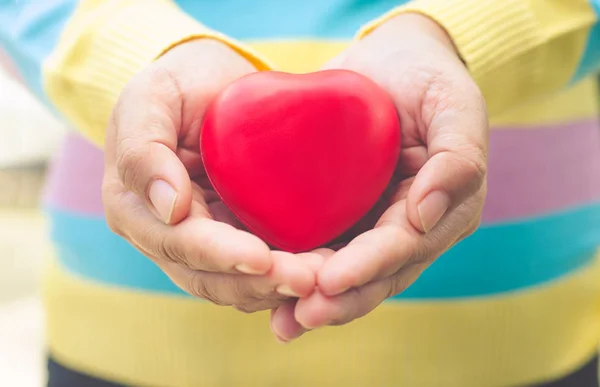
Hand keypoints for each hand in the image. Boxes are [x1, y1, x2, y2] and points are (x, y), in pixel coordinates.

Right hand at [102, 39, 315, 312]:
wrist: (209, 84)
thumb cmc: (177, 84)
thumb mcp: (150, 98)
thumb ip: (143, 149)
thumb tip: (170, 210)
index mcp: (135, 209)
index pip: (178, 243)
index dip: (220, 255)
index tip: (261, 258)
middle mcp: (165, 237)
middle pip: (210, 277)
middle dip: (258, 282)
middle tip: (309, 280)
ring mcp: (202, 243)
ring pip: (235, 284)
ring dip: (277, 288)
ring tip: (322, 281)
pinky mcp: (235, 238)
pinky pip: (257, 270)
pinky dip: (285, 276)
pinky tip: (322, 271)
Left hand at [270, 14, 487, 340]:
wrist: (393, 59)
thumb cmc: (428, 77)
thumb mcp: (454, 104)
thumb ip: (458, 157)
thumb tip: (425, 216)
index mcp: (443, 211)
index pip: (404, 247)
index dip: (368, 267)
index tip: (331, 282)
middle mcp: (409, 227)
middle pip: (375, 274)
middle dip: (339, 299)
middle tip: (298, 318)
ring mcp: (374, 223)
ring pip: (348, 272)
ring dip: (316, 300)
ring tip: (283, 324)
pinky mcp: (343, 212)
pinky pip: (322, 247)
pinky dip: (299, 271)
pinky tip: (270, 297)